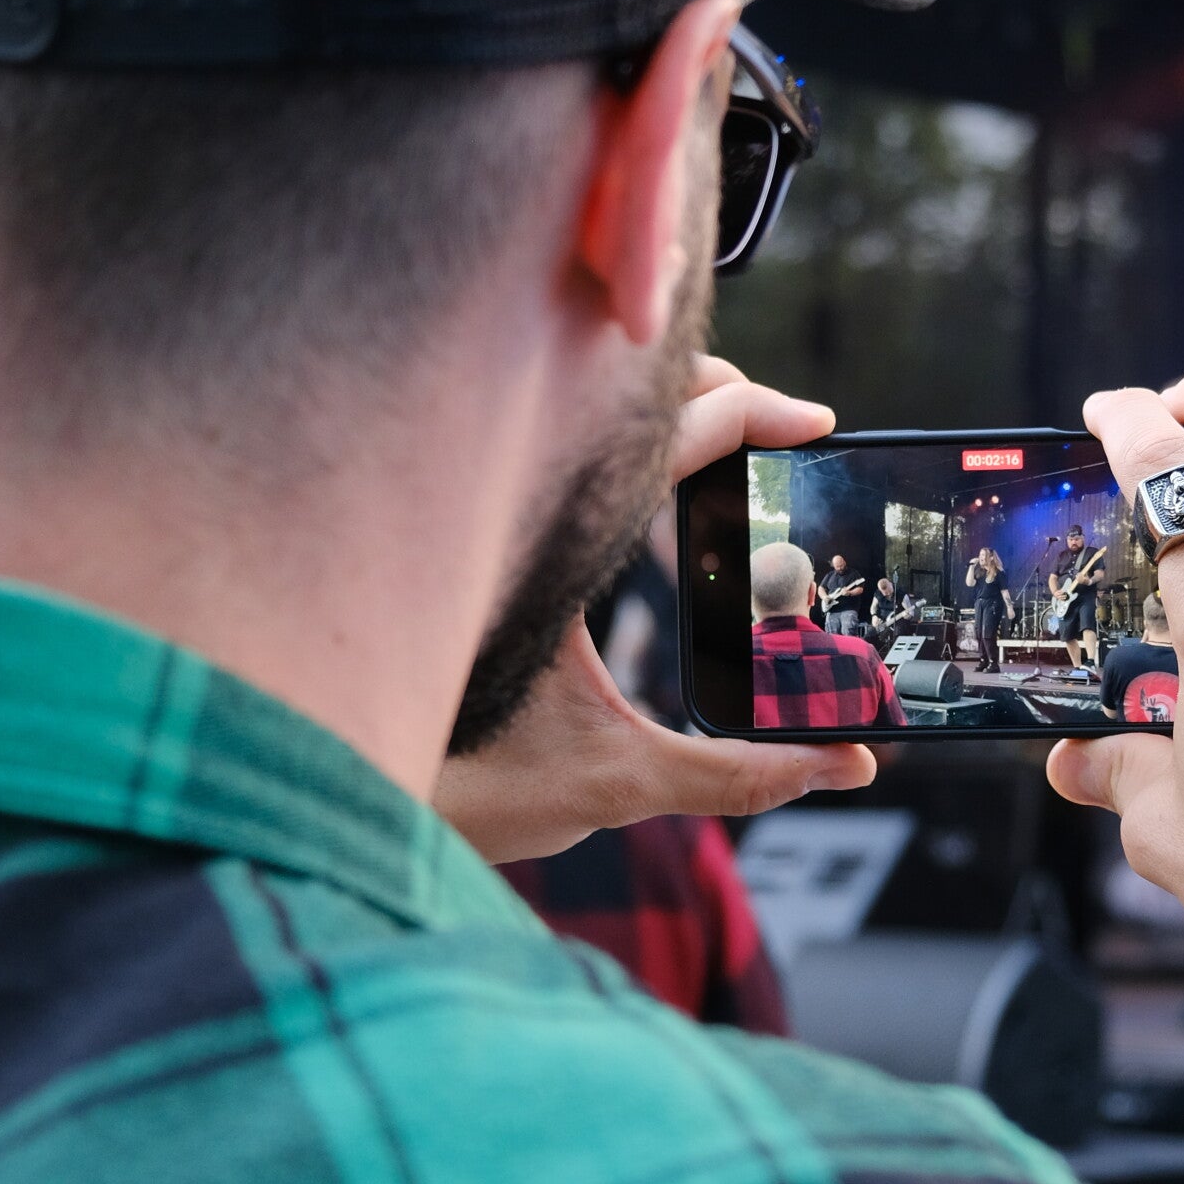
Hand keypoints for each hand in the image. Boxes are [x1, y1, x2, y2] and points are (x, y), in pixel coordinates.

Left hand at [432, 357, 873, 861]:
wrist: (337, 797)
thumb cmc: (455, 786)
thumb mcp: (614, 783)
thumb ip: (737, 773)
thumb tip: (847, 764)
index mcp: (559, 538)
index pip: (676, 430)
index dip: (758, 412)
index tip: (818, 425)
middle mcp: (513, 499)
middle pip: (631, 389)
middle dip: (715, 386)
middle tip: (778, 426)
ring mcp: (484, 508)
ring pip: (583, 411)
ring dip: (661, 412)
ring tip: (732, 442)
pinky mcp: (465, 533)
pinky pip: (550, 456)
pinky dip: (614, 452)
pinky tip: (648, 495)